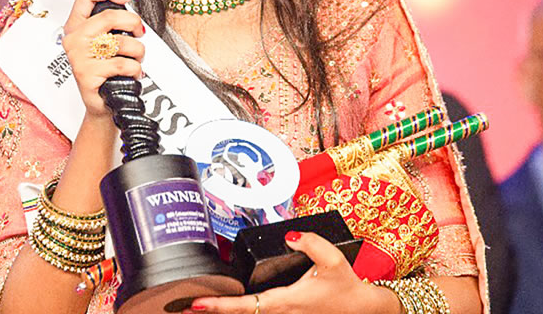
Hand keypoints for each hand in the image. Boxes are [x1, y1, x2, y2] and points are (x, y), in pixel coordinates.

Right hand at [60, 0, 146, 118]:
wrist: (101, 103)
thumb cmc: (104, 69)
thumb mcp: (102, 38)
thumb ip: (108, 15)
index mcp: (75, 26)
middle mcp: (74, 39)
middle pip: (109, 16)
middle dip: (133, 22)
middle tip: (139, 31)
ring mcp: (79, 57)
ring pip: (122, 42)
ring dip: (138, 52)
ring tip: (135, 59)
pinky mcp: (88, 75)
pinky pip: (123, 64)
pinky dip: (135, 69)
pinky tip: (131, 74)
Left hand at [190, 231, 398, 313]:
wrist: (361, 309)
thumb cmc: (346, 288)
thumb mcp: (333, 260)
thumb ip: (311, 243)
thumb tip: (290, 235)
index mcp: (286, 301)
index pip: (246, 306)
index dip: (219, 306)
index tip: (197, 303)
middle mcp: (281, 313)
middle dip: (211, 311)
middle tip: (181, 306)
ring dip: (223, 311)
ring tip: (196, 305)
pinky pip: (257, 313)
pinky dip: (239, 310)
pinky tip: (225, 305)